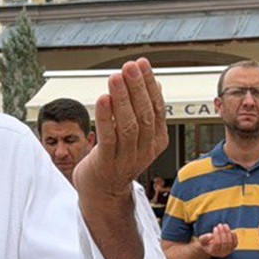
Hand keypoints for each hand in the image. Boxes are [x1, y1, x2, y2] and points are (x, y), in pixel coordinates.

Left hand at [74, 58, 168, 198]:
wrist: (102, 194)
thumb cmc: (116, 159)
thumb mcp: (136, 136)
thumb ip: (145, 112)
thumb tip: (154, 83)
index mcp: (156, 140)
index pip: (156, 108)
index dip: (149, 85)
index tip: (142, 65)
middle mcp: (145, 149)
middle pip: (144, 114)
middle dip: (137, 88)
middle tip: (130, 66)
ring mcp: (127, 158)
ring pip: (129, 125)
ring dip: (122, 99)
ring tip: (115, 77)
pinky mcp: (107, 163)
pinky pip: (108, 137)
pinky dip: (106, 117)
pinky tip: (103, 99)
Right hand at [199, 223, 237, 257]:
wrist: (212, 247)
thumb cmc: (206, 242)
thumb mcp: (201, 240)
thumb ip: (204, 238)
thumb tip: (210, 235)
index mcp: (213, 252)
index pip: (217, 243)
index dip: (217, 235)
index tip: (215, 228)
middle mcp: (221, 253)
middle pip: (224, 242)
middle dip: (222, 232)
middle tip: (220, 225)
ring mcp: (228, 251)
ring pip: (230, 242)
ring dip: (228, 232)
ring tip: (225, 225)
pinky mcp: (233, 248)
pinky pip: (235, 242)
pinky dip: (234, 236)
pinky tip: (231, 230)